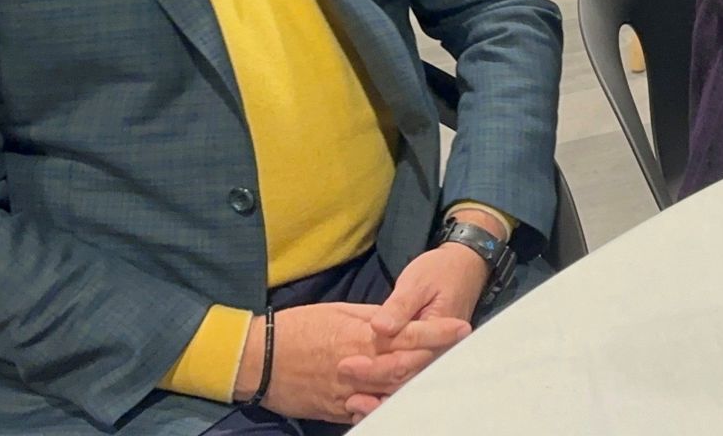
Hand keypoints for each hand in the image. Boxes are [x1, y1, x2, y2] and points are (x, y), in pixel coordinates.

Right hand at [231, 302, 468, 423]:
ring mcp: (350, 393)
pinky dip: (390, 406)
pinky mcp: (339, 410)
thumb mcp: (338, 311)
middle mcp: (360, 367)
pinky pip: (371, 411)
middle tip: (460, 354)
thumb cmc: (298, 328)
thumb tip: (397, 320)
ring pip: (393, 392)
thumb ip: (371, 317)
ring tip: (440, 377)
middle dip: (435, 360)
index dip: (439, 333)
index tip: (463, 329)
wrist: (259, 360)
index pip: (410, 335)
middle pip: (409, 367)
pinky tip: (406, 400)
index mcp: (362, 337)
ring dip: (418, 385)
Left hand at [341, 222, 501, 419]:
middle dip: (370, 384)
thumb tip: (378, 328)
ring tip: (349, 402)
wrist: (462, 268)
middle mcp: (437, 354)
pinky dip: (386, 395)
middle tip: (340, 378)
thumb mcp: (417, 283)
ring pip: (404, 386)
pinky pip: (406, 381)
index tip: (345, 365)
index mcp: (438, 336)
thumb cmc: (439, 272)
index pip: (403, 362)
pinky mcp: (424, 358)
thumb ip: (399, 307)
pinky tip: (365, 402)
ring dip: (378, 398)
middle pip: (403, 380)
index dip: (373, 368)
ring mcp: (431, 358)